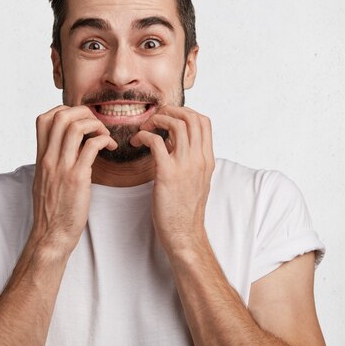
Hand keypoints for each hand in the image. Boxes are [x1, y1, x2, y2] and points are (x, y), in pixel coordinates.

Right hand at [30, 105, 116, 252]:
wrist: (51, 234)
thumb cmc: (52, 210)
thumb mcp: (44, 180)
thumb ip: (52, 161)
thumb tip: (63, 148)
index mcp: (41, 157)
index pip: (44, 118)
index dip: (65, 111)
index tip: (81, 121)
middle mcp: (49, 158)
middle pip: (61, 115)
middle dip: (83, 112)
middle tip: (97, 124)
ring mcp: (62, 167)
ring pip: (76, 127)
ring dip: (96, 125)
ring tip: (105, 135)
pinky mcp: (77, 178)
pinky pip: (92, 147)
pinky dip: (104, 140)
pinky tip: (111, 147)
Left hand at [130, 106, 214, 253]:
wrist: (184, 234)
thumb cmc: (185, 210)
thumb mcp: (196, 180)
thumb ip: (189, 160)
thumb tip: (171, 142)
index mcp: (207, 159)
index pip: (204, 121)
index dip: (185, 112)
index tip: (169, 117)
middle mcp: (199, 159)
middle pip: (191, 117)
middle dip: (170, 111)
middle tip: (154, 118)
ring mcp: (185, 166)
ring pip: (176, 124)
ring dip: (156, 120)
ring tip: (145, 128)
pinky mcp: (167, 174)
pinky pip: (155, 142)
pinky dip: (143, 135)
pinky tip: (137, 142)